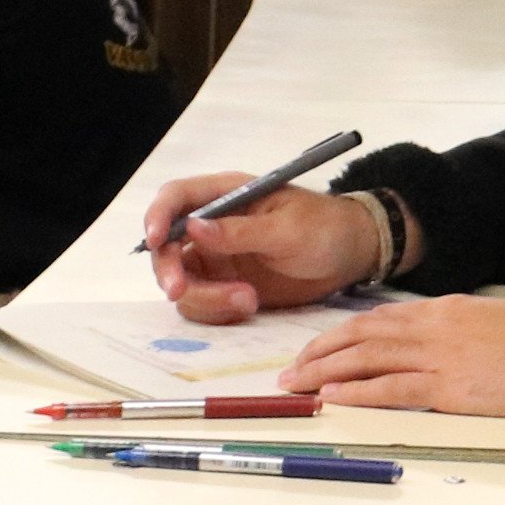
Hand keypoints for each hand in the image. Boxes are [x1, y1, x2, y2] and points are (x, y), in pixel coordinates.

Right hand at [142, 174, 379, 321]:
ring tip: (249, 300)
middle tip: (182, 290)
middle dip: (169, 270)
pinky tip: (250, 305)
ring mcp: (216, 257)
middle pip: (166, 246)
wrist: (350, 256)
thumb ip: (240, 232)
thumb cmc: (325, 228)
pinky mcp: (224, 285)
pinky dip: (217, 310)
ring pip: (182, 281)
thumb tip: (193, 227)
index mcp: (227, 195)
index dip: (157, 216)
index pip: (176, 197)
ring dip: (204, 296)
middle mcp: (212, 225)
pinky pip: (202, 302)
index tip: (154, 242)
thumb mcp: (287, 229)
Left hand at [283, 296, 504, 414]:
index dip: (340, 335)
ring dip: (325, 372)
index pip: (378, 320)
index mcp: (443, 311)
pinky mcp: (450, 388)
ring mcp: (439, 357)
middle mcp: (433, 328)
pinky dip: (357, 393)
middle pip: (362, 337)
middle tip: (291, 370)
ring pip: (366, 360)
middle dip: (320, 353)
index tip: (316, 349)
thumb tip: (430, 351)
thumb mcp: (490, 324)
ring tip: (296, 385)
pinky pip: (392, 389)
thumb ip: (455, 333)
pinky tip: (332, 398)